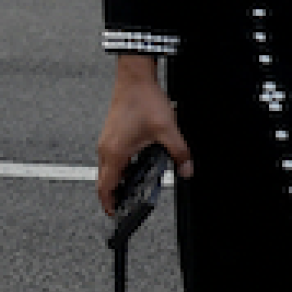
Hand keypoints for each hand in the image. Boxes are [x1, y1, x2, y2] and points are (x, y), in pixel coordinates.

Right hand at [96, 54, 192, 213]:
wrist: (134, 77)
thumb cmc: (143, 99)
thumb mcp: (167, 130)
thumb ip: (179, 153)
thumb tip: (187, 170)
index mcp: (115, 153)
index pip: (105, 187)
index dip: (109, 204)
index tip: (115, 214)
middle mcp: (106, 148)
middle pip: (103, 180)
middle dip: (113, 195)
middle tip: (126, 205)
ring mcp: (106, 140)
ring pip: (106, 168)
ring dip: (117, 180)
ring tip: (133, 187)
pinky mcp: (111, 133)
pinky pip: (110, 157)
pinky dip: (119, 167)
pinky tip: (135, 165)